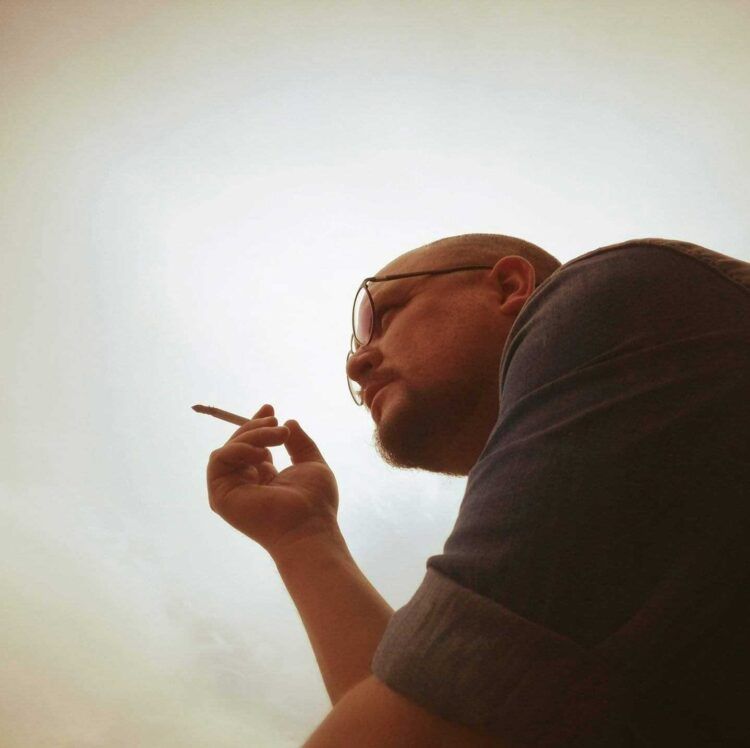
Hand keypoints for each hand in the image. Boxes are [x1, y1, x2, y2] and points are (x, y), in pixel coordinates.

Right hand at [206, 404, 339, 556]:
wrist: (308, 527)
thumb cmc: (315, 503)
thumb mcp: (311, 464)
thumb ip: (300, 443)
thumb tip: (289, 422)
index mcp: (263, 477)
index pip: (251, 445)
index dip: (257, 424)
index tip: (270, 408)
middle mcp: (244, 483)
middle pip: (239, 443)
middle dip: (258, 427)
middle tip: (279, 425)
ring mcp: (231, 490)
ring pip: (230, 448)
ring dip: (254, 435)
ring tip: (279, 436)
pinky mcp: (220, 495)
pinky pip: (219, 459)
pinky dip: (239, 449)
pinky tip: (262, 455)